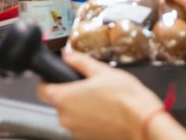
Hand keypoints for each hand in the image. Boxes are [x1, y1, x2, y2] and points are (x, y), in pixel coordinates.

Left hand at [38, 51, 173, 139]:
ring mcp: (76, 132)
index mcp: (64, 98)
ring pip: (72, 115)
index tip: (55, 76)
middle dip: (70, 93)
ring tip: (101, 99)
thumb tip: (67, 54)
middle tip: (88, 85)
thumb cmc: (124, 96)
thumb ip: (79, 61)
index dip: (47, 81)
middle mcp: (66, 118)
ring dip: (81, 107)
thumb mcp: (101, 70)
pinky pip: (83, 126)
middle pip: (58, 103)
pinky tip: (106, 112)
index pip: (41, 90)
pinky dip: (90, 119)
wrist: (143, 121)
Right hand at [156, 0, 185, 90]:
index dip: (166, 9)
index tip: (151, 11)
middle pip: (175, 26)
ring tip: (150, 41)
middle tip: (148, 28)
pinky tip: (160, 53)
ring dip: (166, 42)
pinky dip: (172, 55)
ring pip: (175, 41)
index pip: (178, 9)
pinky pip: (179, 56)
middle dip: (163, 27)